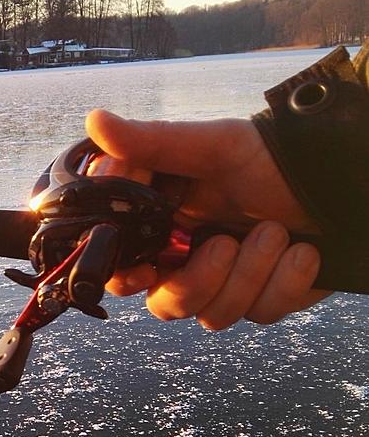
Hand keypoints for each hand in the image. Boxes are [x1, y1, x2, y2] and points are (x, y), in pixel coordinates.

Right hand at [85, 109, 329, 328]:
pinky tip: (303, 251)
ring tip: (276, 231)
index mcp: (161, 226)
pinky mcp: (264, 299)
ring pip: (214, 314)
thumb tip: (95, 121)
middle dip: (199, 280)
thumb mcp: (211, 145)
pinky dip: (286, 282)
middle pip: (164, 304)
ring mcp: (227, 283)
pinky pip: (262, 314)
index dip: (124, 277)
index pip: (120, 267)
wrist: (340, 176)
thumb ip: (151, 142)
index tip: (145, 269)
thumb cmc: (269, 156)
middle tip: (225, 243)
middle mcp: (187, 260)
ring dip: (251, 274)